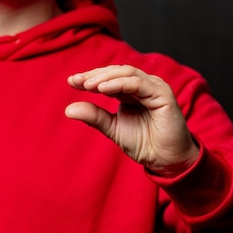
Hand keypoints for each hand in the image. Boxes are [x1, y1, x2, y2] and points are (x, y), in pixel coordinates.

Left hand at [65, 65, 199, 176]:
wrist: (164, 160)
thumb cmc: (143, 144)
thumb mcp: (113, 128)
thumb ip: (94, 116)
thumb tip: (68, 109)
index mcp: (131, 91)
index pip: (108, 78)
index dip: (90, 77)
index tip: (71, 81)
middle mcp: (143, 85)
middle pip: (116, 72)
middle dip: (95, 75)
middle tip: (76, 81)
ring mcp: (154, 88)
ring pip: (127, 73)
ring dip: (105, 78)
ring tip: (88, 85)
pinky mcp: (163, 94)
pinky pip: (139, 84)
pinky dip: (120, 84)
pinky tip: (103, 90)